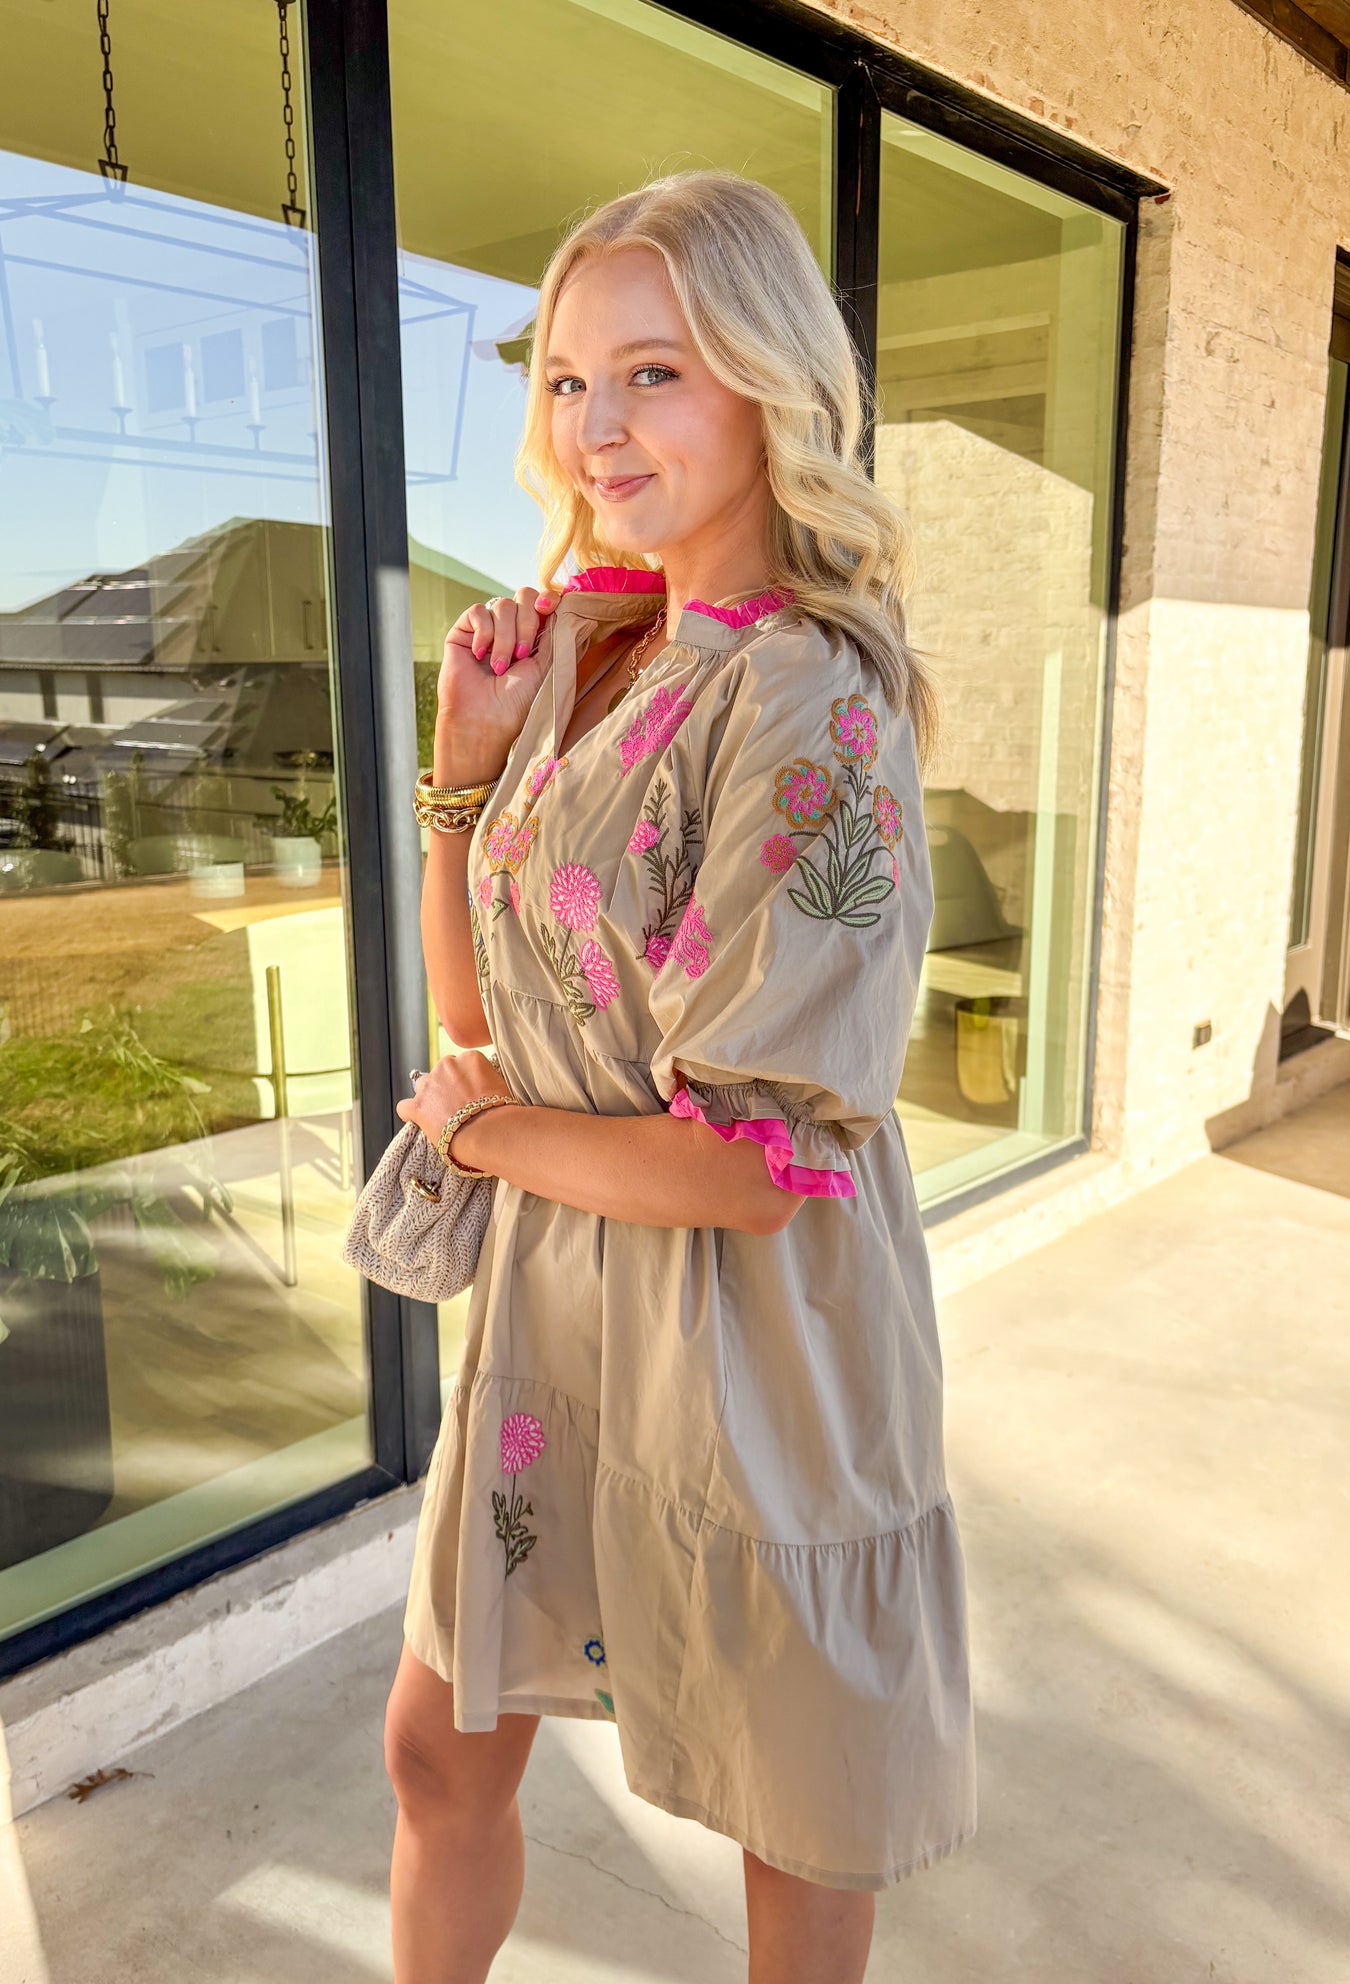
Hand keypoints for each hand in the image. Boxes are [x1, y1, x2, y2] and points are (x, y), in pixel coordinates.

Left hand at [395, 1050, 518, 1165]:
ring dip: (430, 1100)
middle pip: (441, 1073)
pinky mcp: (417, 1106)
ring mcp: (430, 1084)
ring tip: (443, 1118)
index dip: (465, 1082)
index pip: (461, 1065)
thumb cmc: (502, 1114)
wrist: (489, 1133)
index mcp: (469, 1058)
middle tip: (459, 1107)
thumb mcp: (500, 1086)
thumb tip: (482, 1088)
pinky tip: (421, 1123)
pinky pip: (405, 1107)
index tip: (471, 1095)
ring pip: (423, 1088)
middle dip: (446, 1088)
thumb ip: (485, 1080)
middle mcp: (447, 1065)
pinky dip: (411, 1115)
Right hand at [435, 586, 556, 780]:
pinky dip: (483, 632)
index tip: (548, 607)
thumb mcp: (546, 666)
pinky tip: (479, 655)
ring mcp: (487, 630)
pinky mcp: (463, 631)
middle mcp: (511, 630)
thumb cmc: (517, 702)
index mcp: (534, 637)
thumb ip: (553, 634)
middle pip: (524, 596)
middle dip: (527, 621)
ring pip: (502, 605)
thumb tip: (560, 606)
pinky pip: (478, 612)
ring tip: (500, 667)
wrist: (484, 720)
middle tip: (522, 654)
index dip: (547, 598)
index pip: (542, 602)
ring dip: (505, 637)